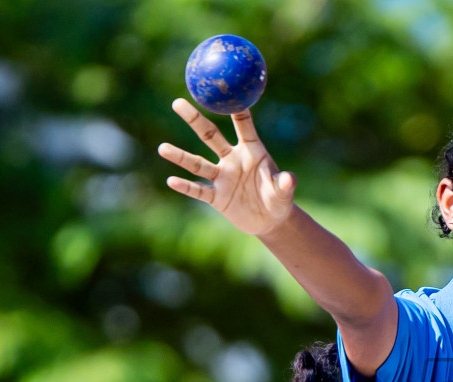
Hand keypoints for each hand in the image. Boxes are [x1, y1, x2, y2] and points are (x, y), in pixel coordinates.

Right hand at [160, 98, 296, 235]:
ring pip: (198, 164)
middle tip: (177, 102)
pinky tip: (172, 181)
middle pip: (210, 135)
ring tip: (162, 147)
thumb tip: (290, 179)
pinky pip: (199, 191)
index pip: (243, 125)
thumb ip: (285, 184)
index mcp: (252, 151)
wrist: (270, 221)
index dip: (236, 109)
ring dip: (180, 157)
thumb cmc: (279, 199)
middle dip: (194, 119)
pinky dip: (186, 187)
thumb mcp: (284, 192)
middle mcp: (233, 160)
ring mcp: (222, 178)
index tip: (224, 89)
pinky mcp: (217, 198)